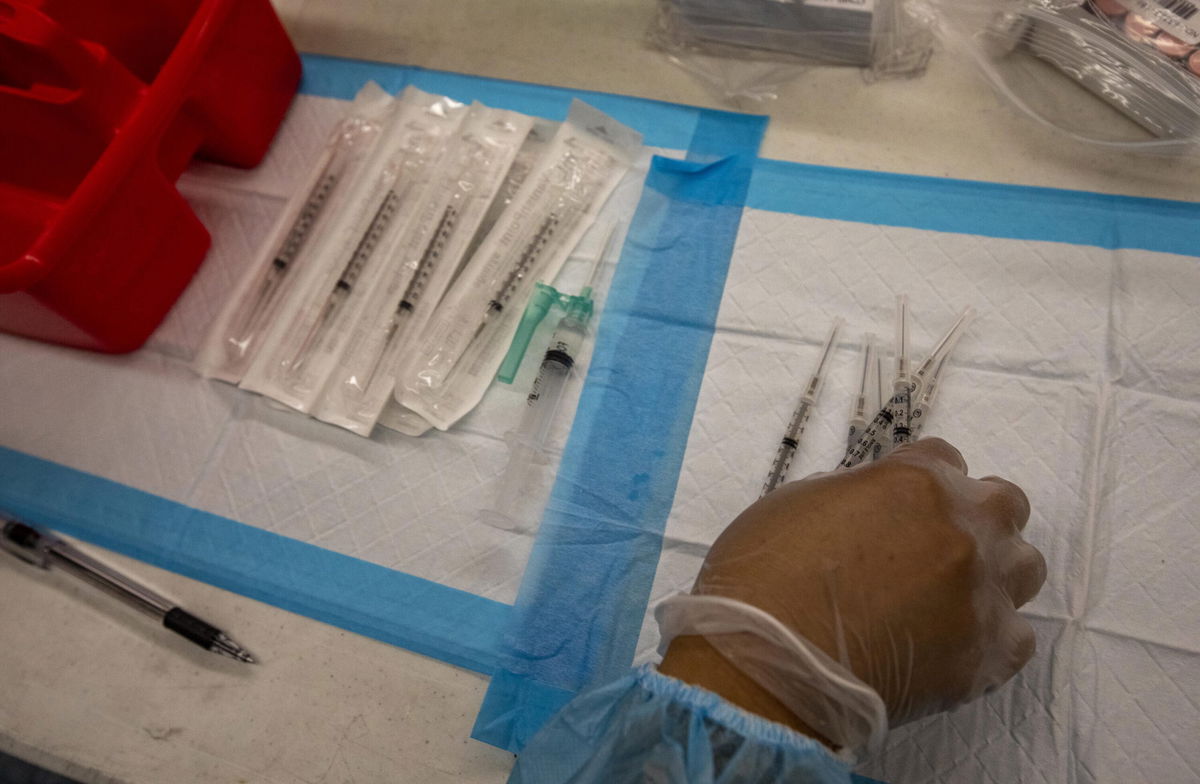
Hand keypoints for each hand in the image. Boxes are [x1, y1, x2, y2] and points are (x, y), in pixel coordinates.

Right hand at [660, 438, 1045, 743]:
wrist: (772, 665)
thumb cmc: (765, 578)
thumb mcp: (798, 503)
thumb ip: (856, 494)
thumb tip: (874, 508)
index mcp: (915, 481)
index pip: (946, 458)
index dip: (922, 480)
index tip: (903, 504)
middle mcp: (963, 527)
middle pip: (1006, 504)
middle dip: (977, 517)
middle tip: (936, 546)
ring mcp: (982, 592)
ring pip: (1025, 568)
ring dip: (994, 574)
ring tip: (949, 599)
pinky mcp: (989, 655)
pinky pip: (1018, 637)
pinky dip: (990, 638)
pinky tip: (951, 646)